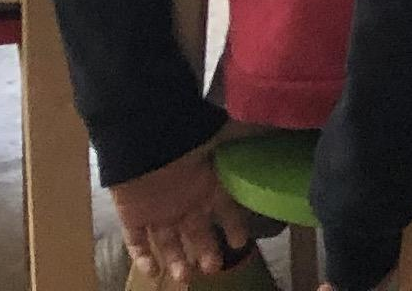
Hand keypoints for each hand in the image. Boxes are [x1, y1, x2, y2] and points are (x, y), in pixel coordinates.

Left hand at [109, 144, 253, 285]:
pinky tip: (153, 272)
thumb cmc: (190, 138)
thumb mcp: (226, 137)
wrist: (146, 140)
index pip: (226, 211)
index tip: (240, 243)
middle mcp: (186, 200)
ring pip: (169, 242)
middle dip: (206, 251)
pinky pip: (137, 242)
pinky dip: (143, 258)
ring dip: (176, 260)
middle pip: (198, 232)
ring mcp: (159, 211)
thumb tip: (278, 134)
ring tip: (184, 277)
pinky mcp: (133, 217)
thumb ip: (249, 140)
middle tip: (213, 268)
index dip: (234, 227)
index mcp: (209, 184)